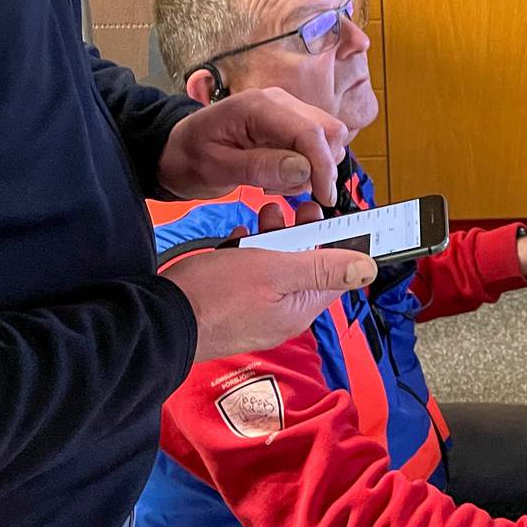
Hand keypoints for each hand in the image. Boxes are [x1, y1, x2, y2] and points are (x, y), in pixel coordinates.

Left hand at [159, 87, 349, 205]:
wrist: (174, 151)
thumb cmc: (188, 157)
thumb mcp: (215, 168)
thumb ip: (259, 166)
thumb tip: (304, 170)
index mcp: (258, 106)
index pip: (310, 131)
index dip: (323, 165)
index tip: (323, 196)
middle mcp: (278, 101)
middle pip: (329, 129)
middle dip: (322, 166)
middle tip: (293, 191)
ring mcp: (286, 111)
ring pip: (326, 138)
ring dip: (312, 168)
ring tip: (274, 182)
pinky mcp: (288, 125)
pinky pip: (314, 145)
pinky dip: (305, 167)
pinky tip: (276, 175)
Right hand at [164, 203, 375, 363]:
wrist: (159, 320)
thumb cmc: (216, 296)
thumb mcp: (276, 272)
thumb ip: (321, 268)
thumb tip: (367, 269)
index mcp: (300, 308)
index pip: (337, 272)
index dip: (341, 242)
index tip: (338, 215)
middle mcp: (283, 313)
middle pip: (307, 266)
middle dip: (303, 232)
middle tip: (295, 206)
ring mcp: (256, 310)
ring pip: (277, 266)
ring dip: (275, 237)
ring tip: (266, 214)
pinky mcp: (232, 304)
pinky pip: (250, 274)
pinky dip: (248, 251)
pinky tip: (238, 237)